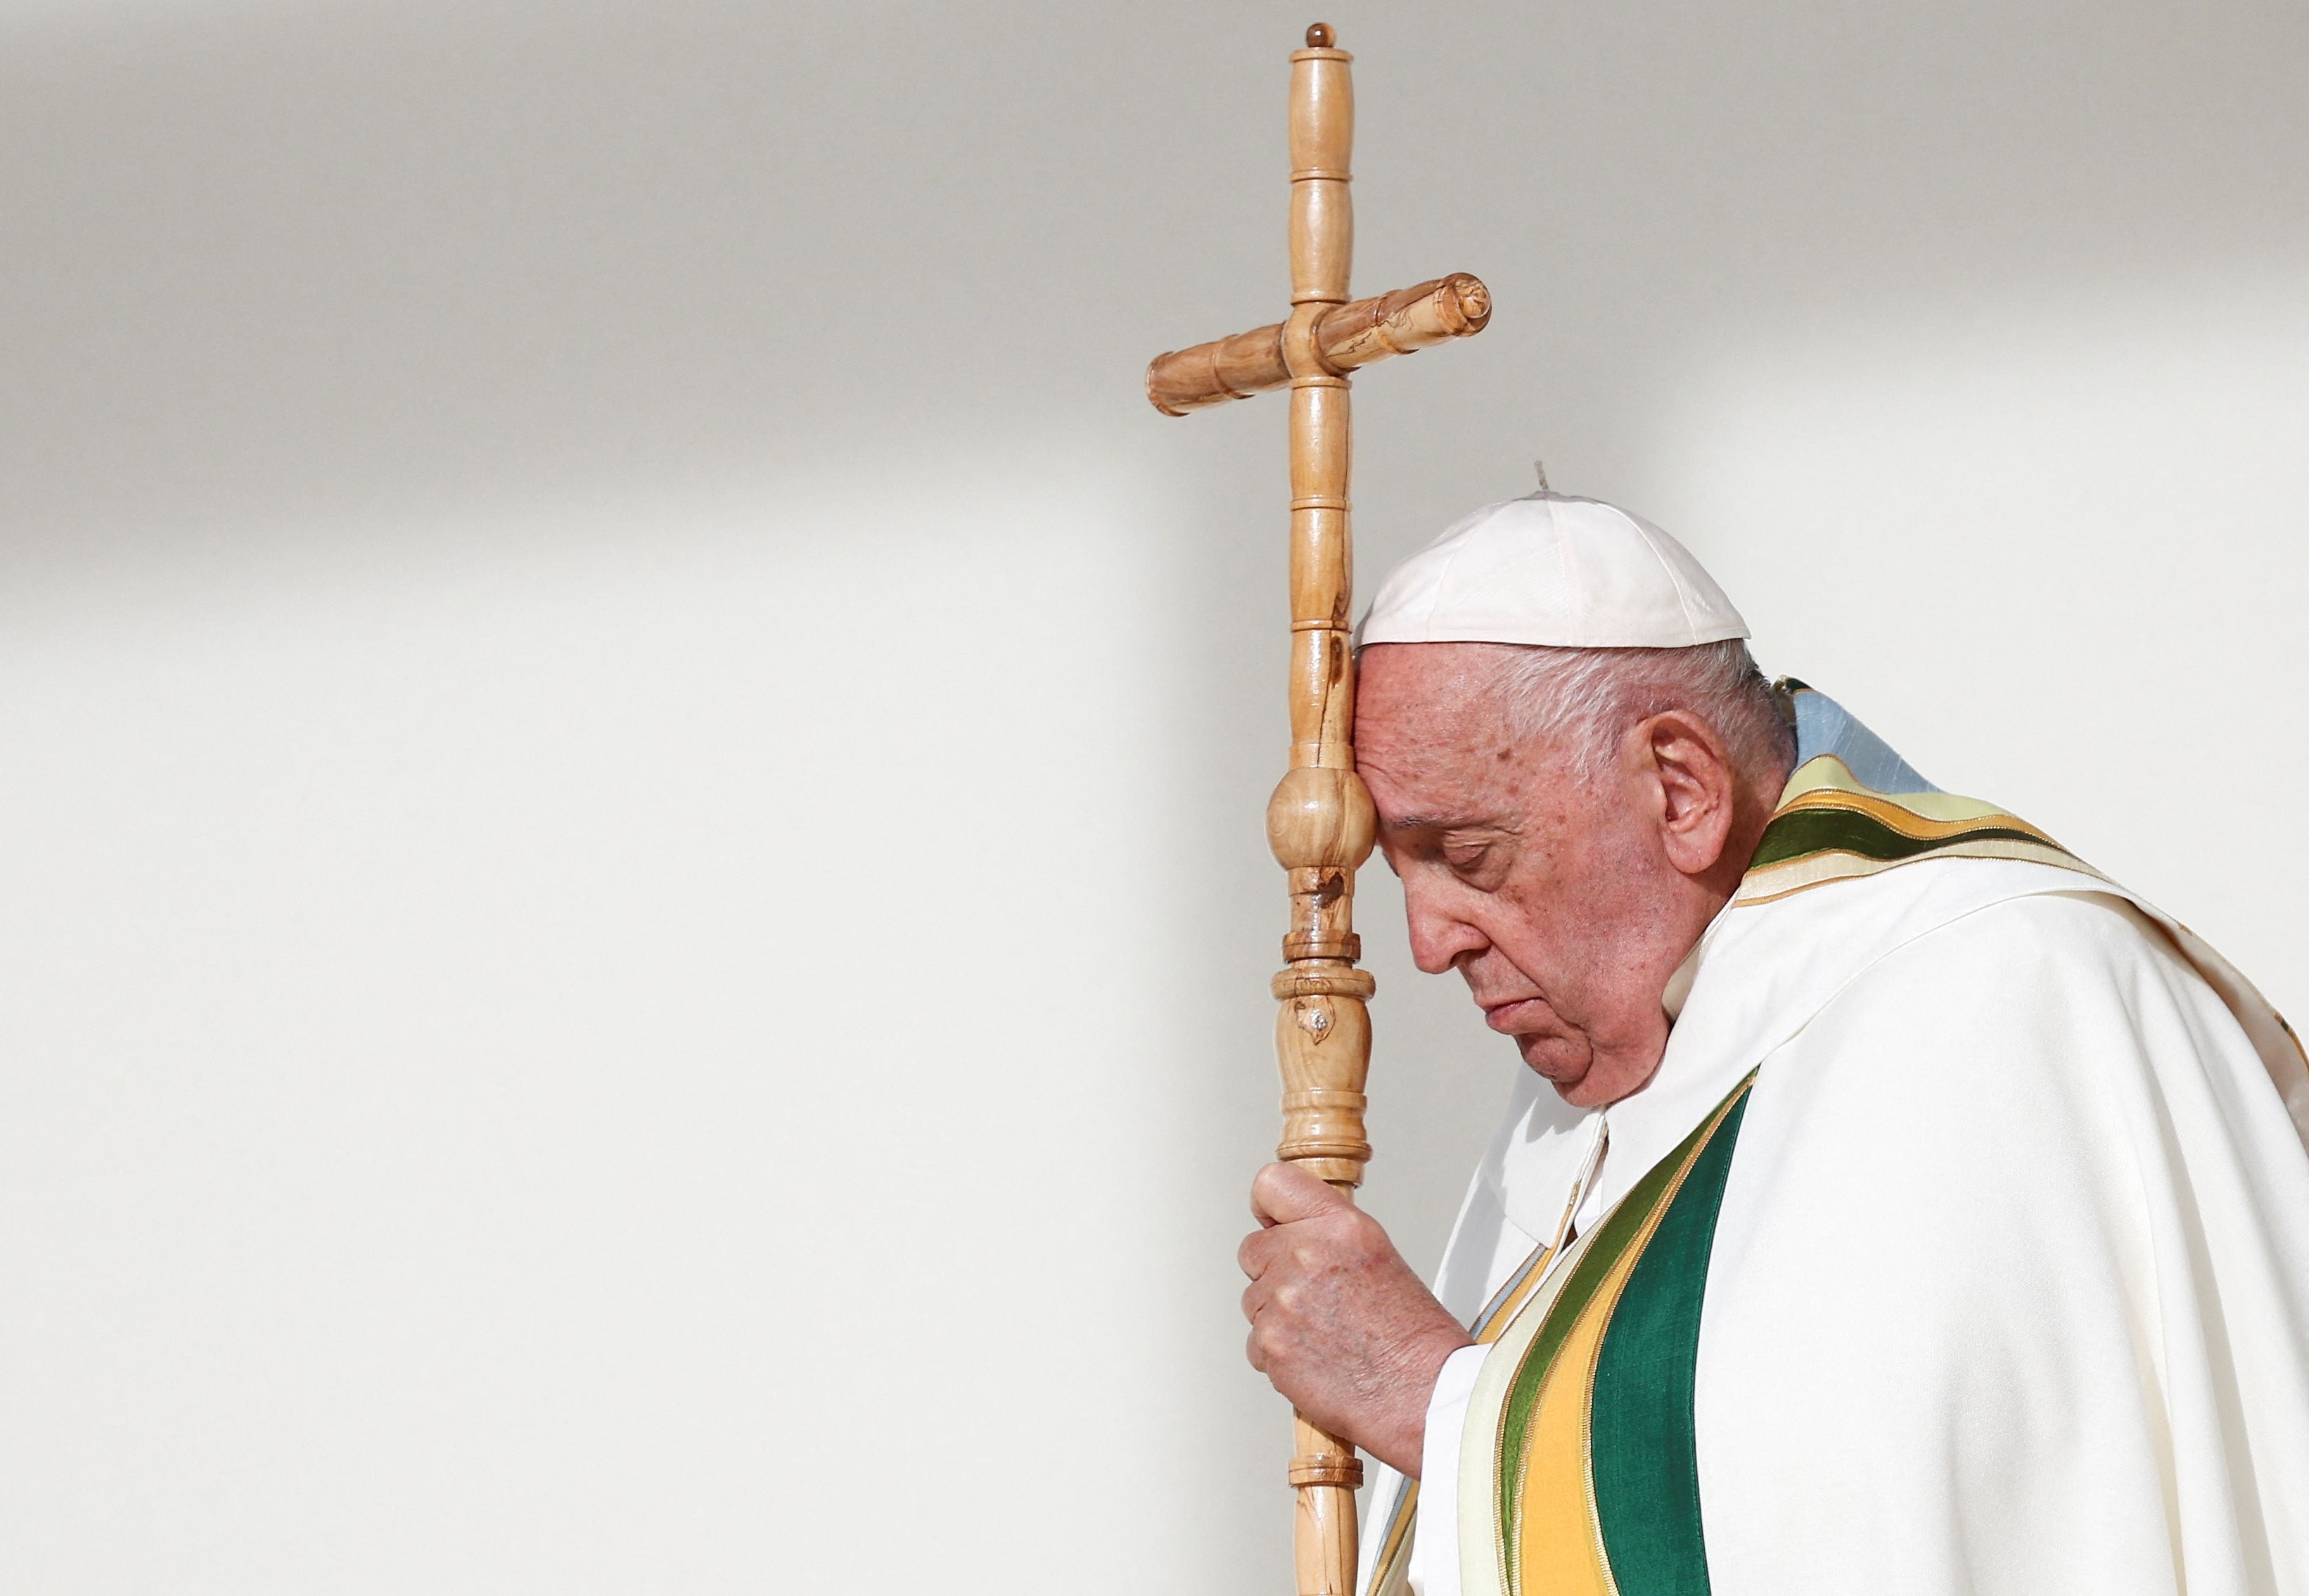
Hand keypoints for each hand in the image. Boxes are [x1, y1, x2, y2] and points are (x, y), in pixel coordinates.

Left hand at [1237, 1163, 1474, 1475]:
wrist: (1422, 1394)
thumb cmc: (1412, 1336)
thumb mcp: (1378, 1255)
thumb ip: (1328, 1236)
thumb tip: (1291, 1233)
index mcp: (1340, 1226)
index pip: (1271, 1185)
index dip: (1268, 1208)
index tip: (1272, 1221)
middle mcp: (1306, 1256)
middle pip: (1252, 1249)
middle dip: (1273, 1270)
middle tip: (1313, 1295)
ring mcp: (1283, 1301)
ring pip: (1253, 1299)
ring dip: (1277, 1315)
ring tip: (1324, 1333)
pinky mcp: (1270, 1344)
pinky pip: (1256, 1342)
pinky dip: (1279, 1353)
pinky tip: (1316, 1357)